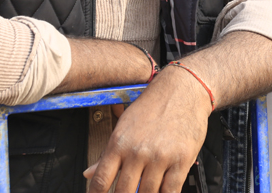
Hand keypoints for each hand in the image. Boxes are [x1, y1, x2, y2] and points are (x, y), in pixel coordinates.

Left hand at [84, 63, 212, 192]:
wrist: (183, 89)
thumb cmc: (153, 106)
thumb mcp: (124, 126)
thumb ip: (107, 154)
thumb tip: (88, 173)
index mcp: (119, 143)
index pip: (100, 181)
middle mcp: (138, 152)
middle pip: (123, 192)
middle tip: (130, 190)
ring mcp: (160, 157)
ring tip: (147, 188)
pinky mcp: (182, 160)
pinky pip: (171, 191)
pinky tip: (163, 190)